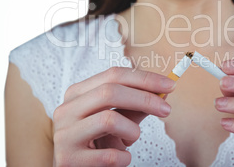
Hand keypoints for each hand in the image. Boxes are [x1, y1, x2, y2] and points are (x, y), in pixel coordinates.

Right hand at [52, 67, 175, 166]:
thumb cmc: (97, 141)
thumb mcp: (116, 119)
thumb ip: (136, 104)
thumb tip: (164, 91)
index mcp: (77, 93)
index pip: (113, 75)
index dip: (144, 78)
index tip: (169, 84)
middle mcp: (66, 110)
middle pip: (109, 92)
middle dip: (144, 99)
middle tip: (166, 109)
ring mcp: (64, 135)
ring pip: (109, 120)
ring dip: (132, 130)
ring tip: (132, 139)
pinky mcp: (68, 159)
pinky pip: (109, 155)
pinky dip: (124, 157)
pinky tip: (122, 158)